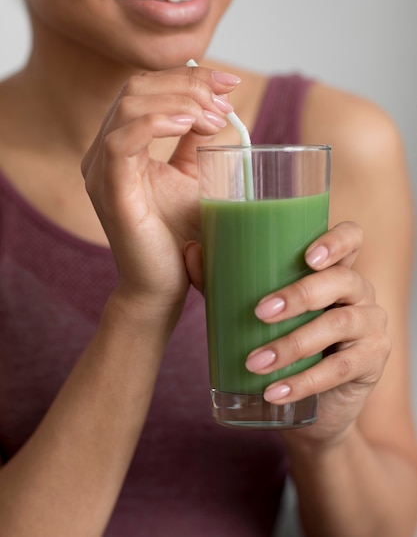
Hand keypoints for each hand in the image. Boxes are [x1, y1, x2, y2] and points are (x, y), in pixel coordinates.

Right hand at [81, 66, 239, 306]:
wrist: (163, 287)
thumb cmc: (177, 237)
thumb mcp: (192, 177)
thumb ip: (194, 141)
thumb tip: (215, 106)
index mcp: (122, 145)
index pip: (146, 89)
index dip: (187, 76)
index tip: (228, 83)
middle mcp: (104, 152)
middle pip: (137, 88)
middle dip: (187, 85)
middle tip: (224, 103)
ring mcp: (101, 171)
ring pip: (129, 106)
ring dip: (178, 101)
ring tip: (212, 117)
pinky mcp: (109, 190)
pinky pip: (120, 141)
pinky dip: (156, 123)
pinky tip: (188, 123)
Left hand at [245, 221, 389, 443]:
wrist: (307, 404)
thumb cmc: (282, 341)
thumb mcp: (257, 309)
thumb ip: (227, 281)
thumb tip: (191, 251)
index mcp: (334, 268)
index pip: (352, 237)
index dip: (336, 241)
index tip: (307, 256)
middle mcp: (359, 291)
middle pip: (342, 280)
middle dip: (300, 294)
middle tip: (260, 312)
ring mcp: (371, 325)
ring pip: (338, 324)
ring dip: (293, 344)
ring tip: (256, 362)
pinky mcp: (373, 361)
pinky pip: (341, 369)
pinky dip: (304, 382)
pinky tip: (275, 392)